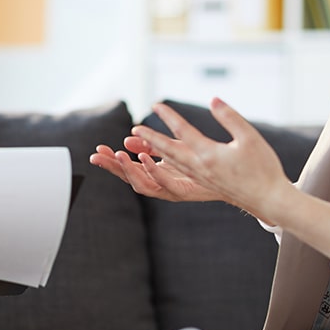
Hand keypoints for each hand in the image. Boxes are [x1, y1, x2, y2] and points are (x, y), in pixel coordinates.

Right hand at [90, 139, 223, 202]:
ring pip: (142, 185)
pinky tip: (143, 158)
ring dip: (128, 170)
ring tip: (117, 155)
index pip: (126, 169)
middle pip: (129, 178)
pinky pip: (163, 185)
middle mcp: (160, 184)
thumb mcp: (173, 148)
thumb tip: (128, 138)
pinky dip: (151, 171)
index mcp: (155, 174)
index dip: (111, 161)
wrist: (233, 176)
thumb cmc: (205, 161)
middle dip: (112, 168)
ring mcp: (170, 190)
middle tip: (96, 156)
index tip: (97, 150)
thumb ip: (150, 145)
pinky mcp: (183, 192)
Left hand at [118, 98, 289, 216]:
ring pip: (171, 163)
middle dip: (150, 138)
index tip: (156, 105)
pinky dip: (165, 163)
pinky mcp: (203, 184)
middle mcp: (199, 168)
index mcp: (208, 155)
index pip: (183, 132)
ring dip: (154, 151)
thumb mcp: (250, 137)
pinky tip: (162, 159)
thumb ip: (230, 117)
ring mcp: (200, 178)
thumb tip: (213, 100)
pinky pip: (178, 171)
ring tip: (140, 143)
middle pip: (168, 150)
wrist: (269, 199)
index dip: (169, 117)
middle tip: (135, 129)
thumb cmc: (263, 168)